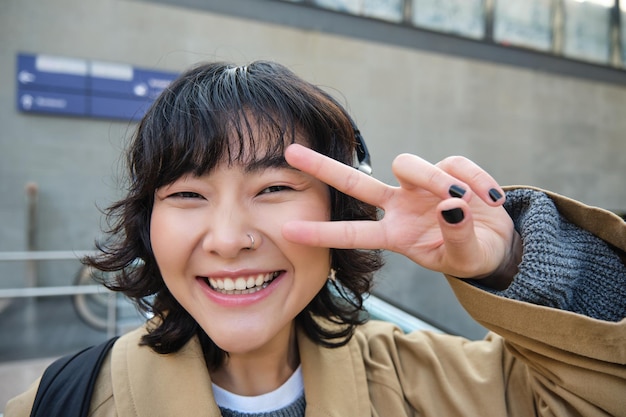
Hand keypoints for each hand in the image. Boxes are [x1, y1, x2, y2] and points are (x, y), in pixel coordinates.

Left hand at [283, 144, 519, 284]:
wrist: (498, 242)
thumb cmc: (472, 254)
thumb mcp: (465, 257)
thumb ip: (458, 237)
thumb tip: (451, 207)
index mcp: (395, 235)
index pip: (352, 234)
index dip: (322, 232)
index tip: (286, 229)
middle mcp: (399, 206)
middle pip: (355, 183)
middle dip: (324, 167)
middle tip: (290, 152)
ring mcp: (420, 186)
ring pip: (408, 165)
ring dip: (435, 180)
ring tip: (464, 202)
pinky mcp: (447, 168)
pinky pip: (456, 164)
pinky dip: (475, 179)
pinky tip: (491, 199)